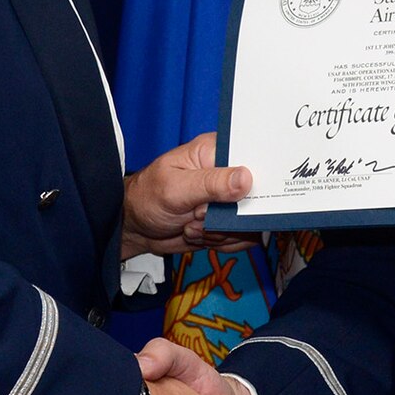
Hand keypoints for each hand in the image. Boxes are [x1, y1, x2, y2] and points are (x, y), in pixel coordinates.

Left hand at [120, 132, 254, 258]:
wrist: (137, 227)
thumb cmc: (147, 197)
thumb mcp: (175, 188)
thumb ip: (211, 183)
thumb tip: (245, 177)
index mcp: (215, 152)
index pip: (253, 157)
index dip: (257, 178)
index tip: (243, 197)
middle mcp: (227, 174)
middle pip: (257, 195)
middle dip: (231, 216)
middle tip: (201, 216)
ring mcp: (229, 200)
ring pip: (250, 221)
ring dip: (222, 232)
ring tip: (193, 225)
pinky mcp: (229, 222)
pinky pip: (243, 237)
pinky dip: (223, 242)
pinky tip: (199, 234)